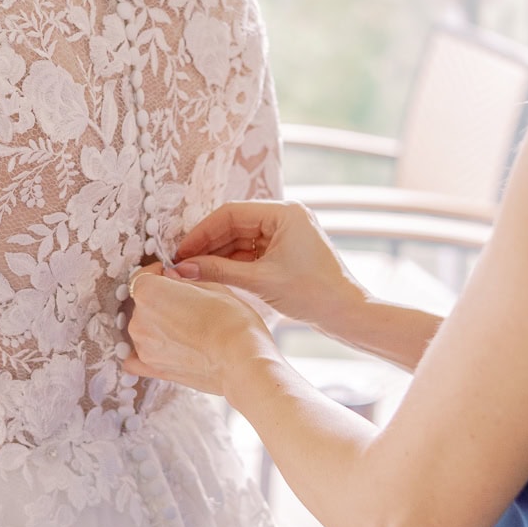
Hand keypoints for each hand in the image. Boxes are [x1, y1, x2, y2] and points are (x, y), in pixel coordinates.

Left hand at [124, 265, 278, 397]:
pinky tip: (165, 349)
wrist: (242, 364)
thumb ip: (185, 282)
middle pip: (143, 304)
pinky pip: (135, 358)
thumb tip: (172, 278)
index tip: (170, 276)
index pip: (142, 277)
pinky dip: (146, 351)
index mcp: (150, 293)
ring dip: (159, 326)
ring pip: (144, 328)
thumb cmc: (233, 323)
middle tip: (189, 305)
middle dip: (161, 301)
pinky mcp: (152, 369)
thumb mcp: (214, 287)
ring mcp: (143, 347)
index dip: (158, 274)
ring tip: (189, 331)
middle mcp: (139, 320)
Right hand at [173, 200, 360, 330]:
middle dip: (208, 245)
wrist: (346, 314)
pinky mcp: (286, 251)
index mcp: (284, 212)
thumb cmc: (312, 293)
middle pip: (234, 225)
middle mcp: (285, 217)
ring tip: (194, 271)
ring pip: (241, 239)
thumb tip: (183, 267)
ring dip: (218, 255)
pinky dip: (233, 262)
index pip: (230, 213)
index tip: (181, 251)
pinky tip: (214, 274)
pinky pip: (251, 251)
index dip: (202, 232)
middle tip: (182, 263)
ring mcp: (286, 233)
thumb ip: (219, 271)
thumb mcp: (260, 281)